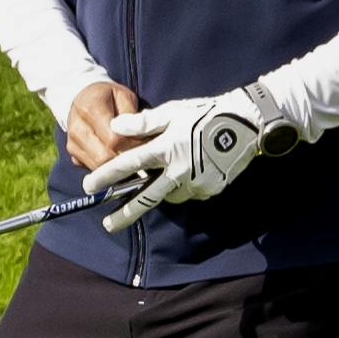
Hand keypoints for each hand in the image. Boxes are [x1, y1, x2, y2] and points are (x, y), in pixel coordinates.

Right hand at [58, 78, 137, 173]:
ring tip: (129, 153)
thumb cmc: (108, 97)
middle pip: (104, 157)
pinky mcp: (73, 155)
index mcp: (89, 109)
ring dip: (116, 164)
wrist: (82, 98)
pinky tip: (115, 154)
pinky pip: (93, 168)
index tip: (146, 141)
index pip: (113, 139)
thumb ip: (130, 116)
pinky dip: (107, 166)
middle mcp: (76, 129)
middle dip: (125, 157)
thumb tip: (139, 136)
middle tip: (140, 151)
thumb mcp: (124, 96)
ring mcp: (72, 144)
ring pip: (98, 167)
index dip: (133, 144)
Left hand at [87, 89, 282, 233]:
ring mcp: (197, 183)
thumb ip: (144, 123)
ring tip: (162, 179)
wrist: (249, 123)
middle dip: (126, 214)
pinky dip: (183, 187)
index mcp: (166, 149)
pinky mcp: (212, 189)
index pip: (129, 165)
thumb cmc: (207, 113)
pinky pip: (190, 193)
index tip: (89, 186)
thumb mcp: (173, 112)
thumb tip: (115, 127)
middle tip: (108, 225)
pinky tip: (188, 172)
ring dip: (161, 192)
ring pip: (170, 196)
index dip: (107, 176)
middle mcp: (179, 170)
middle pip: (147, 198)